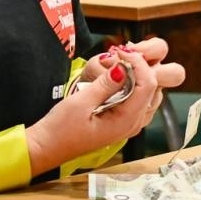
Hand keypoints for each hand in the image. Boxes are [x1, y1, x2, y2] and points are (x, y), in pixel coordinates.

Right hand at [26, 42, 184, 174]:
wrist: (47, 148)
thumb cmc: (60, 130)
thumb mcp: (80, 103)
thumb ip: (105, 85)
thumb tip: (123, 67)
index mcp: (125, 121)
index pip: (148, 85)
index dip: (138, 63)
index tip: (120, 52)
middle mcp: (132, 124)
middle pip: (153, 88)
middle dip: (140, 67)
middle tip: (119, 55)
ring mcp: (128, 124)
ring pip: (148, 94)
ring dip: (138, 75)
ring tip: (118, 63)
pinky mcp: (121, 121)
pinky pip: (137, 100)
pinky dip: (132, 84)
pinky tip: (117, 76)